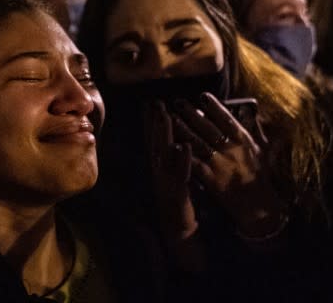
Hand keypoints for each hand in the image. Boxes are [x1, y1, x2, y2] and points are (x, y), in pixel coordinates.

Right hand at [146, 101, 197, 239]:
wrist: (178, 229)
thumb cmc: (180, 199)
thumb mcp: (175, 174)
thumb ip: (173, 157)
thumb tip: (176, 137)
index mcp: (159, 167)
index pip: (153, 140)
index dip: (150, 121)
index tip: (149, 103)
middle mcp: (159, 172)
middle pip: (155, 142)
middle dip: (155, 122)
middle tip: (156, 103)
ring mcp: (166, 181)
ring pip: (164, 154)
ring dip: (164, 135)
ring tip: (166, 116)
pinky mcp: (178, 192)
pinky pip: (180, 173)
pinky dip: (182, 159)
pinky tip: (184, 145)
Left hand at [169, 94, 285, 237]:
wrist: (259, 205)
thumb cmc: (261, 175)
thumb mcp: (262, 149)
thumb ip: (255, 129)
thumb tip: (251, 111)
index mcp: (243, 140)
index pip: (227, 119)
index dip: (214, 106)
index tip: (202, 95)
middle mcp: (230, 149)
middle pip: (208, 127)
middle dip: (192, 113)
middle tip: (178, 101)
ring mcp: (220, 164)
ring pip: (198, 143)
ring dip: (183, 130)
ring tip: (170, 118)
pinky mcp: (211, 179)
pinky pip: (195, 164)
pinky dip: (184, 155)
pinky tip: (172, 146)